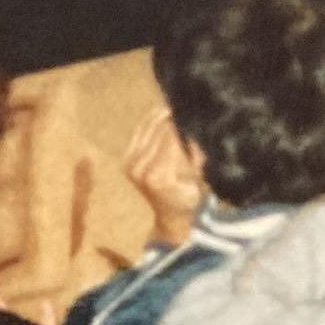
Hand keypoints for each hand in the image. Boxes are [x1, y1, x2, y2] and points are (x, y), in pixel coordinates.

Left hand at [122, 103, 206, 246]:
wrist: (170, 216)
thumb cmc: (189, 197)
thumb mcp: (198, 177)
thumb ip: (194, 154)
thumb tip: (191, 129)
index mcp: (159, 176)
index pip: (171, 138)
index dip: (182, 124)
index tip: (190, 113)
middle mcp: (141, 169)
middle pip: (159, 130)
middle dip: (172, 118)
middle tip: (184, 109)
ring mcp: (131, 165)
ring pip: (148, 128)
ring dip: (161, 117)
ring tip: (174, 108)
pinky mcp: (126, 161)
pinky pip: (139, 133)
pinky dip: (149, 122)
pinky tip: (160, 114)